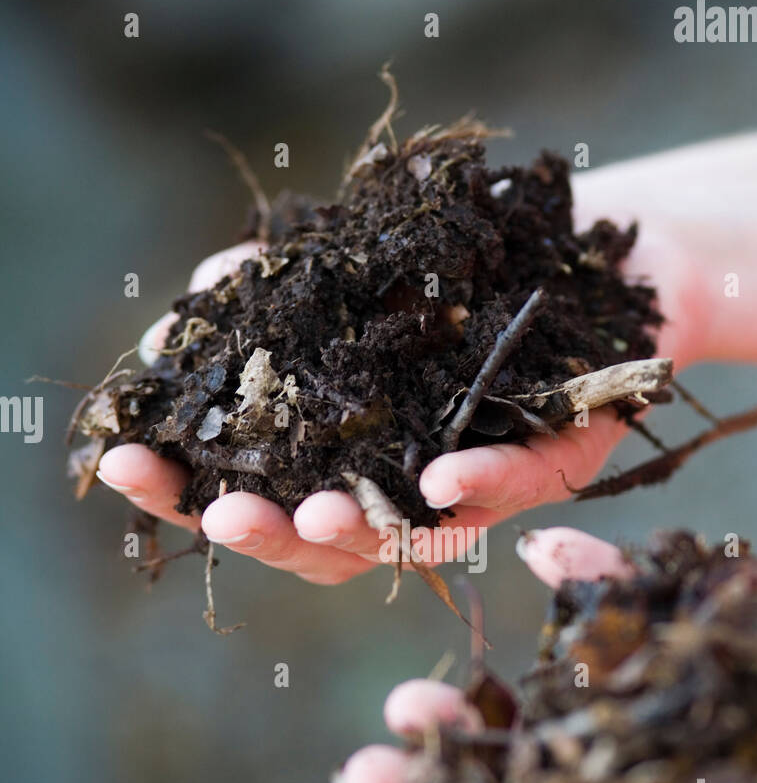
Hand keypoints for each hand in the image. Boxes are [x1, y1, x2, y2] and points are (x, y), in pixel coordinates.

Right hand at [94, 208, 702, 584]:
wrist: (604, 242)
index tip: (125, 463)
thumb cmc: (464, 264)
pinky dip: (478, 484)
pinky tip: (440, 480)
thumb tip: (183, 315)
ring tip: (314, 514)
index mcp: (345, 451)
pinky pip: (516, 486)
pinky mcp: (558, 462)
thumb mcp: (350, 262)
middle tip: (222, 514)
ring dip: (361, 530)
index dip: (184, 486)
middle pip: (324, 540)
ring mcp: (478, 484)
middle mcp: (403, 484)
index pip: (252, 487)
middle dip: (267, 531)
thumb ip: (269, 292)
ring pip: (412, 536)